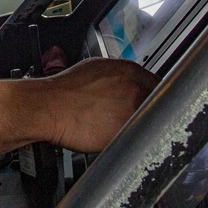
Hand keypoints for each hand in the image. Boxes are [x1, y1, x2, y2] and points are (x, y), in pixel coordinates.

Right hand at [40, 58, 157, 153]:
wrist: (49, 106)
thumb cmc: (66, 90)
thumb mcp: (96, 68)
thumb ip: (120, 76)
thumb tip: (128, 82)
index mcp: (129, 71)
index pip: (159, 84)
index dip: (156, 96)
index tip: (153, 104)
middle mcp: (134, 88)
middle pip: (159, 102)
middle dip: (151, 110)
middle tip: (138, 117)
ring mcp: (131, 110)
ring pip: (150, 120)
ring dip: (143, 125)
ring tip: (124, 127)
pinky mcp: (124, 131)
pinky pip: (137, 136)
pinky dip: (132, 139)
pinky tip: (116, 136)